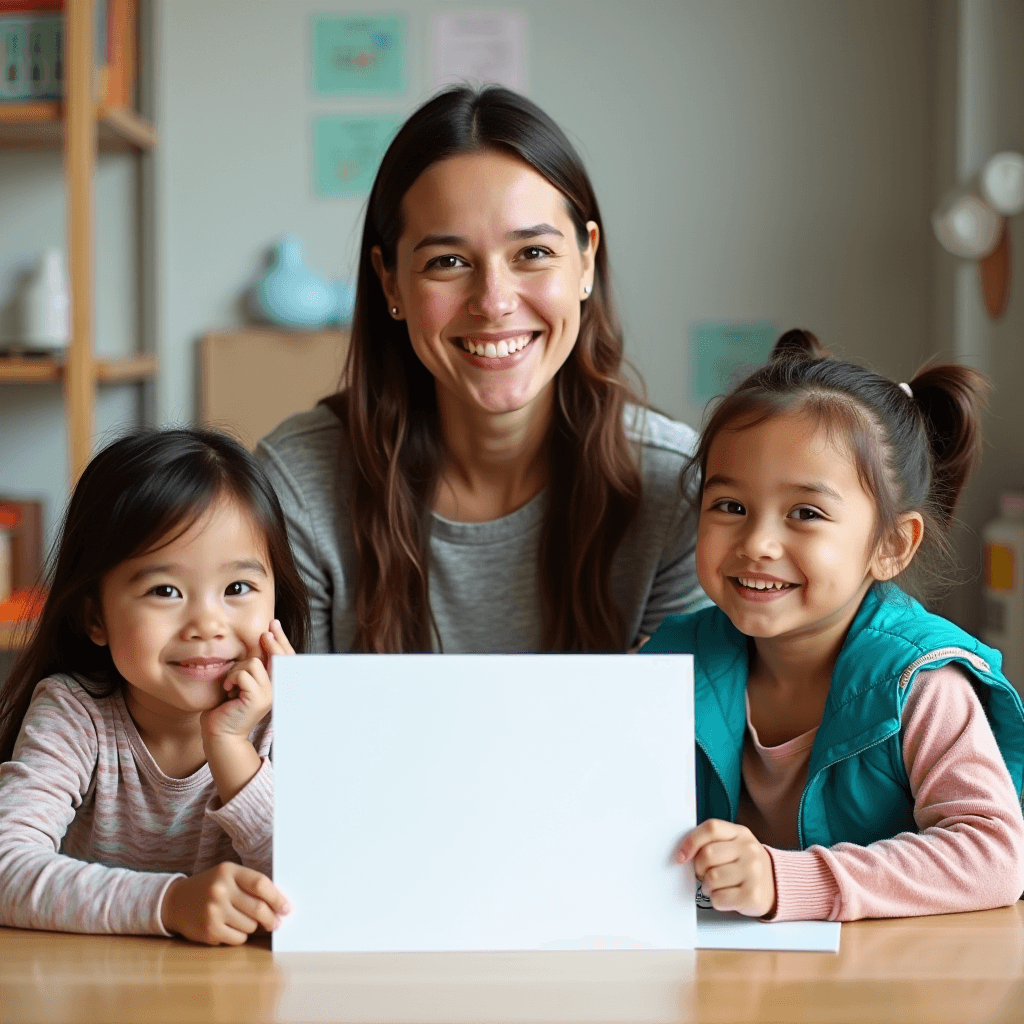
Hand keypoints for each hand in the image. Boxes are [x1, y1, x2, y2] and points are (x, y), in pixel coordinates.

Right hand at [160, 862, 290, 944]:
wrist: (175, 902)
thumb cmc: (211, 887)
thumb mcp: (229, 876)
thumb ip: (251, 885)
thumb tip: (280, 904)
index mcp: (228, 871)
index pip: (260, 884)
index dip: (277, 898)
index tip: (287, 908)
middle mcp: (220, 890)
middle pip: (258, 908)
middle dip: (272, 918)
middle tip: (277, 922)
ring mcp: (213, 911)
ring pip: (250, 926)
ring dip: (253, 926)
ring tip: (244, 920)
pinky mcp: (209, 930)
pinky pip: (238, 939)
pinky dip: (240, 936)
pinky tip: (231, 928)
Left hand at [202, 619, 292, 803]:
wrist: (220, 732)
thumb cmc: (228, 706)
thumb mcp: (244, 681)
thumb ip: (254, 666)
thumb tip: (261, 639)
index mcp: (274, 685)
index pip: (285, 659)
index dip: (281, 640)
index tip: (274, 624)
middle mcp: (276, 689)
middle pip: (278, 657)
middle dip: (271, 642)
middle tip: (265, 633)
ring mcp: (269, 694)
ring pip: (253, 663)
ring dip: (236, 670)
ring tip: (231, 685)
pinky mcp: (257, 698)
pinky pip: (242, 674)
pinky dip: (231, 679)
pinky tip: (228, 691)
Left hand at [677, 819, 776, 916]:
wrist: (776, 886)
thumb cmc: (746, 865)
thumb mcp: (734, 845)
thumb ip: (712, 842)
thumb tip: (684, 853)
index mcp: (741, 833)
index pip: (711, 828)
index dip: (691, 842)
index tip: (682, 856)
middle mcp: (749, 850)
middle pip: (707, 855)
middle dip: (699, 869)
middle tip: (704, 874)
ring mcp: (753, 872)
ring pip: (711, 878)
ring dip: (707, 887)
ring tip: (716, 886)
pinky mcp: (753, 895)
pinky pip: (719, 898)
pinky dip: (716, 900)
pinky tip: (726, 896)